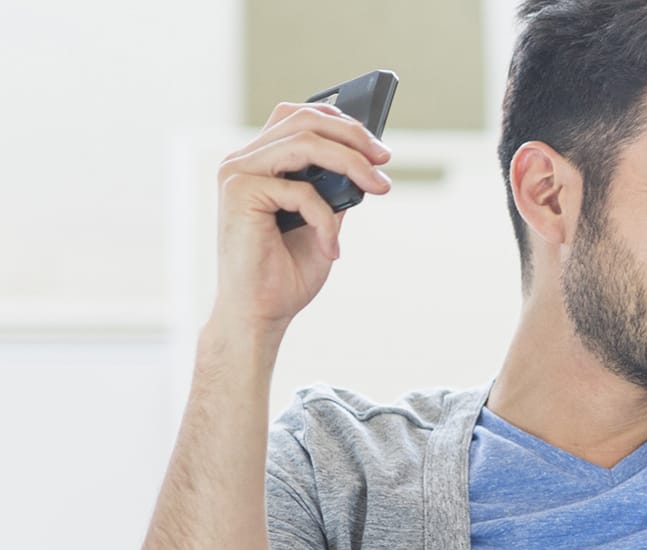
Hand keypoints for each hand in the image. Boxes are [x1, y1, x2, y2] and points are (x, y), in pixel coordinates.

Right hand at [210, 102, 392, 343]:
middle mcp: (244, 160)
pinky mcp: (239, 192)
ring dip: (351, 163)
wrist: (260, 312)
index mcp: (260, 161)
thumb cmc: (287, 271)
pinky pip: (301, 191)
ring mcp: (238, 173)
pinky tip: (331, 249)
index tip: (376, 143)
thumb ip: (335, 188)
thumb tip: (367, 160)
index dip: (338, 120)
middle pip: (303, 120)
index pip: (296, 116)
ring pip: (305, 143)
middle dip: (353, 135)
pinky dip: (325, 219)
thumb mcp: (324, 220)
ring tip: (378, 186)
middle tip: (385, 159)